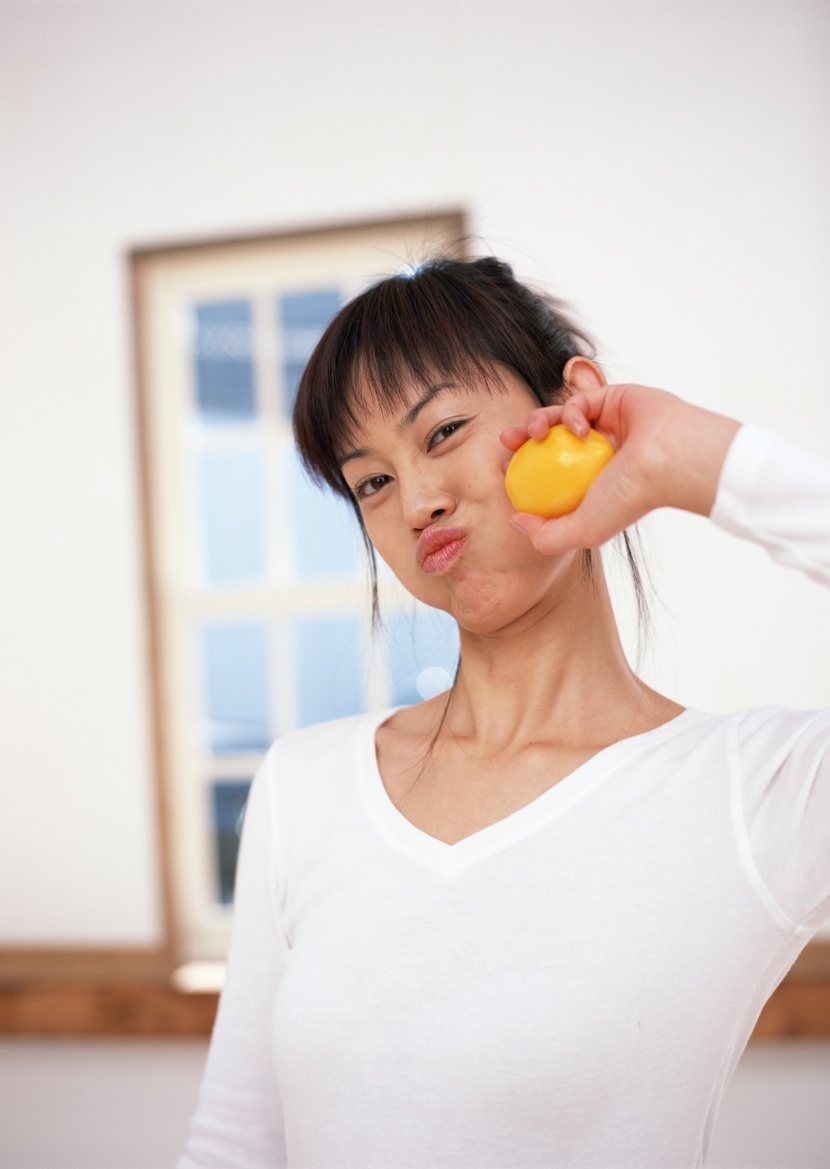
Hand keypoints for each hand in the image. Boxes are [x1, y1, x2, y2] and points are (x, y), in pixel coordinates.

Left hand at [500, 384, 741, 554]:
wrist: (670, 461)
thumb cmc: (630, 497)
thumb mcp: (582, 530)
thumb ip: (546, 535)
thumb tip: (515, 521)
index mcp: (589, 483)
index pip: (546, 475)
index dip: (520, 470)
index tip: (501, 469)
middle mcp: (596, 455)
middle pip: (548, 442)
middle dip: (520, 438)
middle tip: (505, 442)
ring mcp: (605, 427)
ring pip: (558, 417)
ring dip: (537, 421)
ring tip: (533, 432)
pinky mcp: (613, 399)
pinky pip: (580, 400)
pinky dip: (571, 412)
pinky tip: (577, 427)